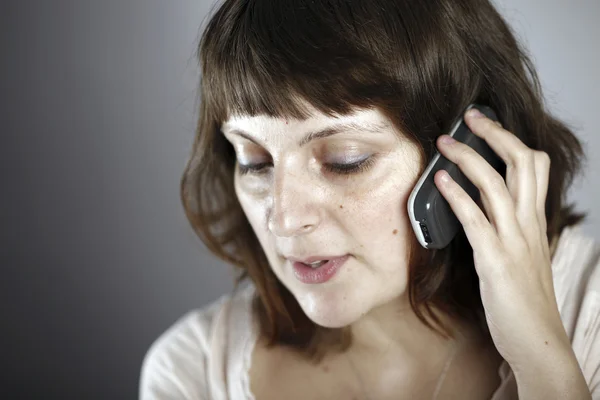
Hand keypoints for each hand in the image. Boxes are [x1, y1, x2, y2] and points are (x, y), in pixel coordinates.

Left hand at [434, 108, 569, 369]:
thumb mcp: (522, 256)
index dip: (512, 139)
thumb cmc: (525, 300)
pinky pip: (476, 219)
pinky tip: (440, 182)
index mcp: (534, 222)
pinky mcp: (496, 261)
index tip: (486, 124)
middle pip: (523, 163)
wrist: (538, 340)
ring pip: (497, 185)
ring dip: (468, 158)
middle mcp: (528, 225)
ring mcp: (514, 241)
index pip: (535, 167)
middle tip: (469, 117)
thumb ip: (509, 230)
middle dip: (495, 134)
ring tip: (444, 143)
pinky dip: (457, 196)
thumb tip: (481, 208)